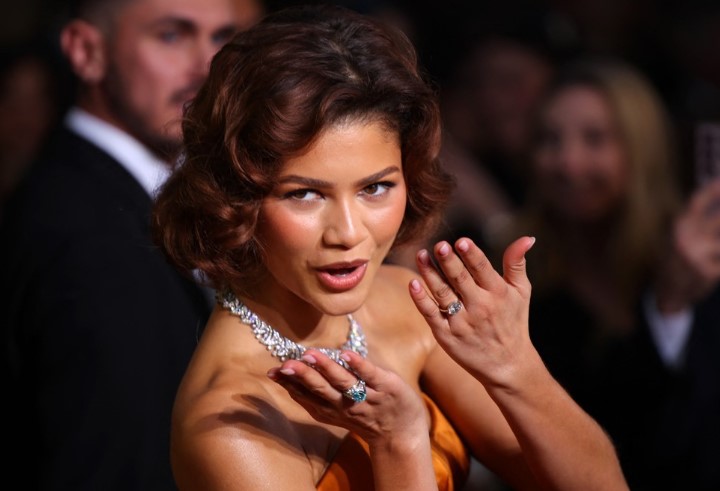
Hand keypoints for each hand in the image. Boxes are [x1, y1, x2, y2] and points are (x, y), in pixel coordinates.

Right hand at [267, 349, 427, 444]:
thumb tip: (299, 364)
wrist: (401, 433)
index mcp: (330, 409)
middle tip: (286, 365)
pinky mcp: (387, 387)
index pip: (305, 395)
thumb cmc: (365, 414)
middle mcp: (344, 406)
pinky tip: (346, 354)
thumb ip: (320, 389)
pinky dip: (359, 365)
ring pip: (343, 383)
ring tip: (311, 355)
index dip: (289, 384)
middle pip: (320, 390)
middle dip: (303, 377)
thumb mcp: (337, 409)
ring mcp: (366, 397)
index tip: (273, 371)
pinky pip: (371, 375)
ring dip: (326, 369)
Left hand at [408, 236, 536, 387]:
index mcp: (498, 294)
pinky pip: (431, 314)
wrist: (508, 366)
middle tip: (439, 246)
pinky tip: (413, 283)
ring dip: (430, 274)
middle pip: (460, 280)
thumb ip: (517, 263)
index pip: (482, 270)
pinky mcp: (446, 336)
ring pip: (442, 294)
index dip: (472, 255)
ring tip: (421, 255)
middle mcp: (480, 307)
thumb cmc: (513, 322)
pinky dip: (421, 300)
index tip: (461, 242)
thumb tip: (527, 237)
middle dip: (449, 262)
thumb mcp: (521, 292)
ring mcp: (461, 322)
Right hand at [656, 180, 719, 311]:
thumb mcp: (682, 237)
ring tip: (717, 246)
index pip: (698, 201)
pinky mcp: (708, 271)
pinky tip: (715, 266)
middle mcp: (686, 236)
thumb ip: (698, 223)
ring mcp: (697, 254)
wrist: (669, 293)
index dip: (712, 190)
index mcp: (680, 226)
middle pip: (719, 218)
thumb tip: (717, 204)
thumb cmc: (680, 261)